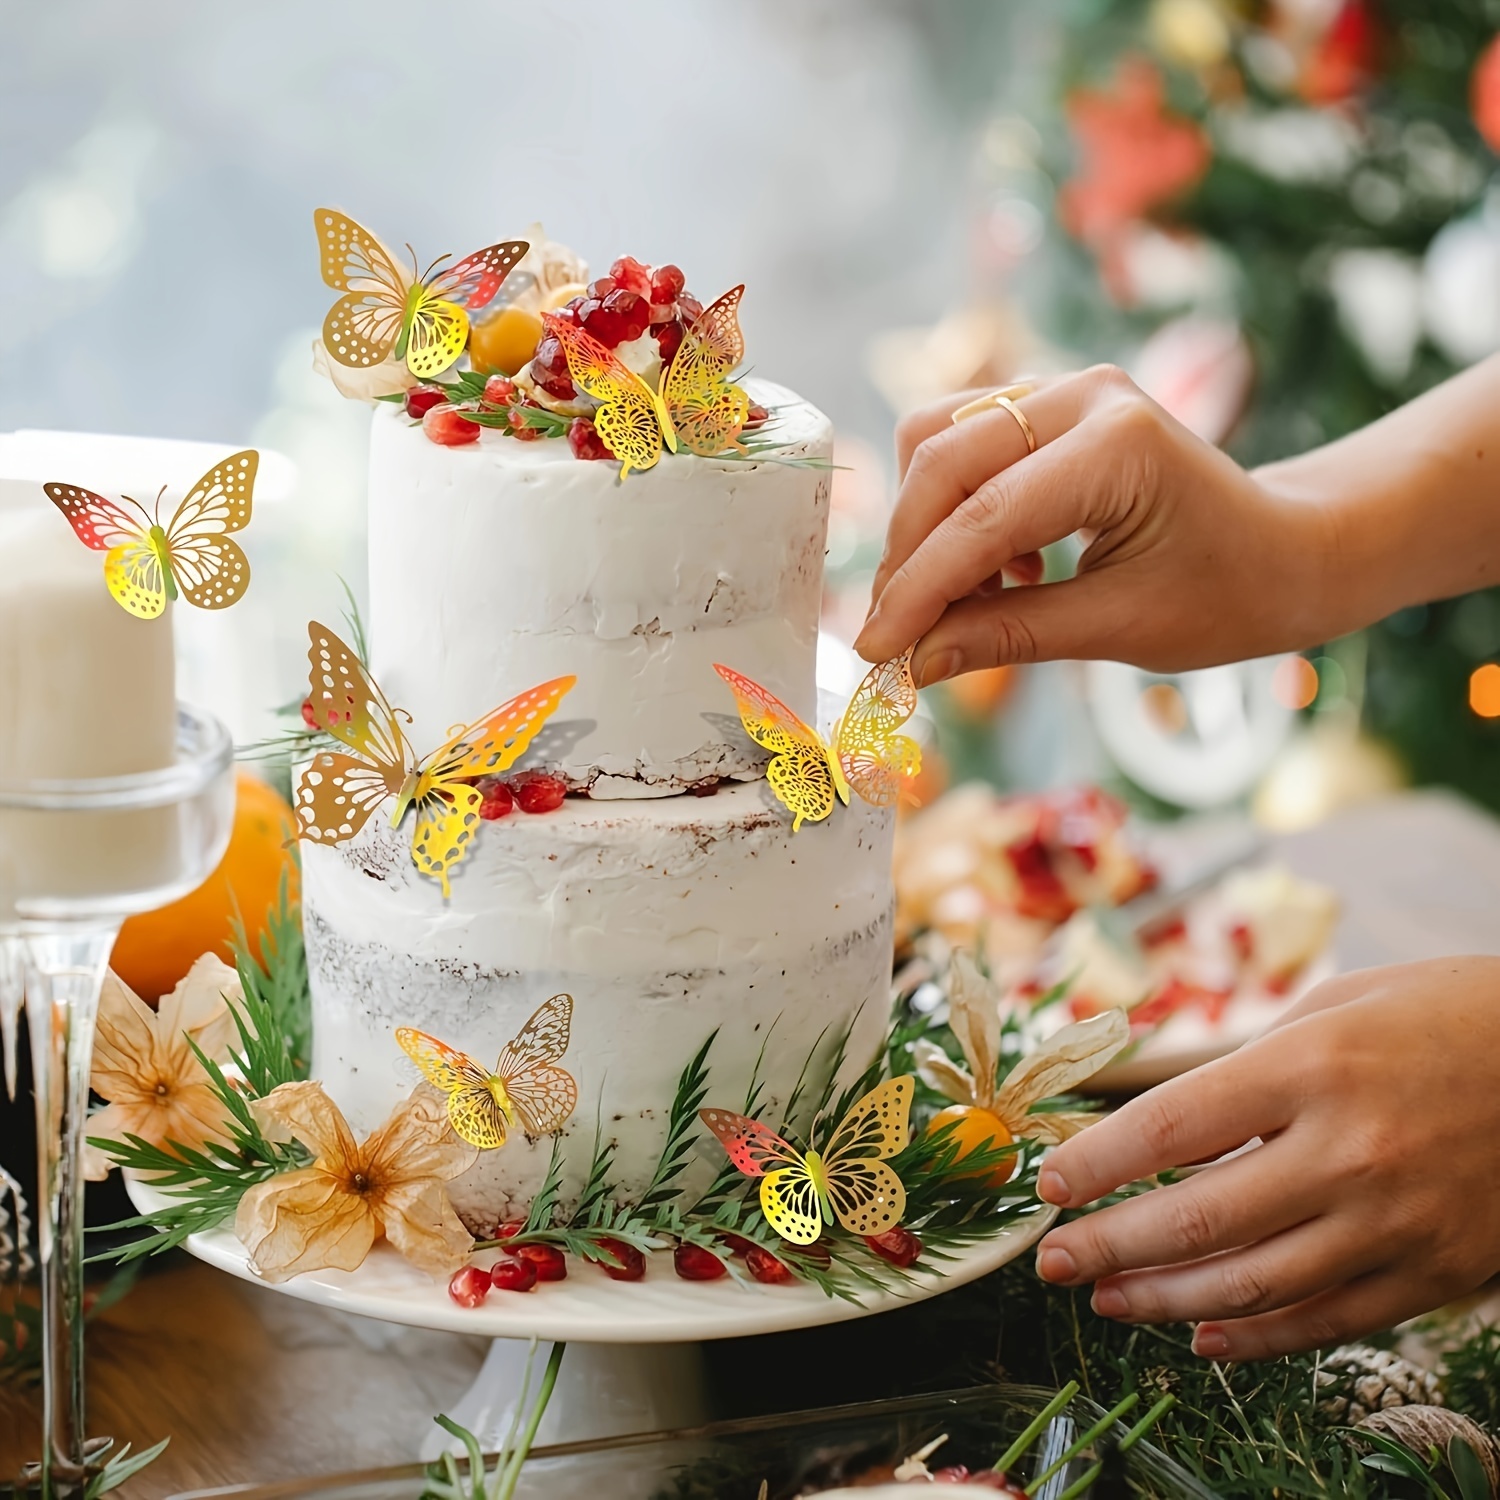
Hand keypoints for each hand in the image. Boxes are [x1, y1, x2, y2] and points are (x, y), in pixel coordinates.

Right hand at [855, 367, 1341, 681]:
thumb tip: (913, 665)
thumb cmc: (1228, 594)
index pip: (983, 520)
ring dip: (926, 526)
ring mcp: (1063, 390)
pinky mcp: (1048, 405)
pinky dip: (954, 511)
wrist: (1289, 550)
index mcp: (1117, 446)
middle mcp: (1083, 394)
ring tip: (967, 600)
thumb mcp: (1120, 629)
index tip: (873, 651)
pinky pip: (962, 444)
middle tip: (895, 637)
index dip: (918, 591)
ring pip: (937, 440)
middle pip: (941, 461)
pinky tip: (1002, 572)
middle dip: (908, 557)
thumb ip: (1007, 636)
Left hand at [1031, 957, 1499, 1359]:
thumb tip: (1162, 1129)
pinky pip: (1327, 1319)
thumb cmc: (1443, 1015)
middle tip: (1052, 1259)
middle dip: (1109, 1244)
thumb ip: (1246, 1068)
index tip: (1049, 1183)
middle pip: (1198, 1218)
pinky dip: (1256, 1335)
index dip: (1097, 1163)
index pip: (1172, 1127)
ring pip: (1252, 1283)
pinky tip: (1201, 1334)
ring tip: (1106, 1298)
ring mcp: (1396, 1221)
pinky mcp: (1436, 1271)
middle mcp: (1348, 1150)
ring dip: (1163, 1299)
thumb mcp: (1334, 1007)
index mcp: (1312, 1066)